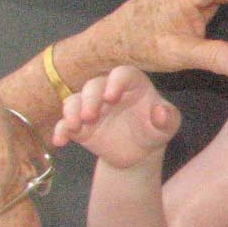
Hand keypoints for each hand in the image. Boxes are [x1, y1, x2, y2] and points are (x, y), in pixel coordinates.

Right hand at [52, 66, 179, 167]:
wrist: (138, 152)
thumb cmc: (155, 129)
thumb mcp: (167, 126)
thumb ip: (167, 118)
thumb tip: (160, 112)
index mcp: (132, 83)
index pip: (122, 74)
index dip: (115, 82)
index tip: (111, 97)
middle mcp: (107, 89)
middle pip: (93, 85)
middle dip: (90, 99)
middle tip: (90, 116)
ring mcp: (91, 106)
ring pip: (74, 100)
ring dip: (71, 111)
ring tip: (74, 126)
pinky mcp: (79, 123)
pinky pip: (64, 123)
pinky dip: (60, 130)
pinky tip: (60, 141)